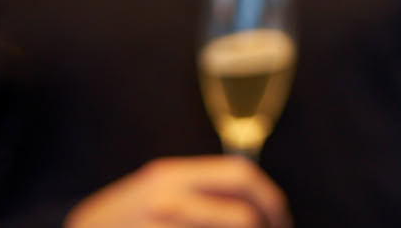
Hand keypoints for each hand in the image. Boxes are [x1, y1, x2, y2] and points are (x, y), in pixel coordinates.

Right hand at [64, 157, 291, 227]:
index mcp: (171, 177)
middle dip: (267, 227)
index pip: (241, 177)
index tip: (280, 223)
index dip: (271, 201)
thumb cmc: (120, 223)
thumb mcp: (155, 194)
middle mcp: (165, 199)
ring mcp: (155, 226)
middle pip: (242, 215)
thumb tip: (258, 205)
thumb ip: (198, 193)